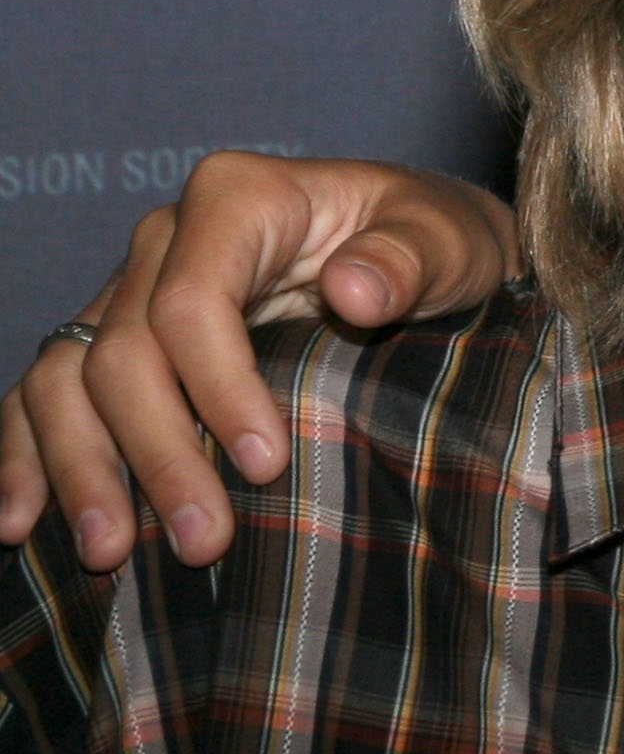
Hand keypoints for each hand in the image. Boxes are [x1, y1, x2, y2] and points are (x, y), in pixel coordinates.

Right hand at [0, 152, 519, 569]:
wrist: (416, 248)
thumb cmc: (435, 242)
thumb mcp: (451, 241)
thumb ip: (409, 259)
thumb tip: (351, 289)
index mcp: (239, 199)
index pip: (192, 301)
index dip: (216, 388)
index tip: (266, 465)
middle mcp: (164, 238)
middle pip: (123, 352)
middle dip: (157, 453)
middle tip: (203, 541)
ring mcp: (127, 287)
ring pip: (67, 379)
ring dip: (81, 470)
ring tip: (109, 553)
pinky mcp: (112, 338)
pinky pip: (43, 393)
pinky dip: (25, 454)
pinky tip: (20, 522)